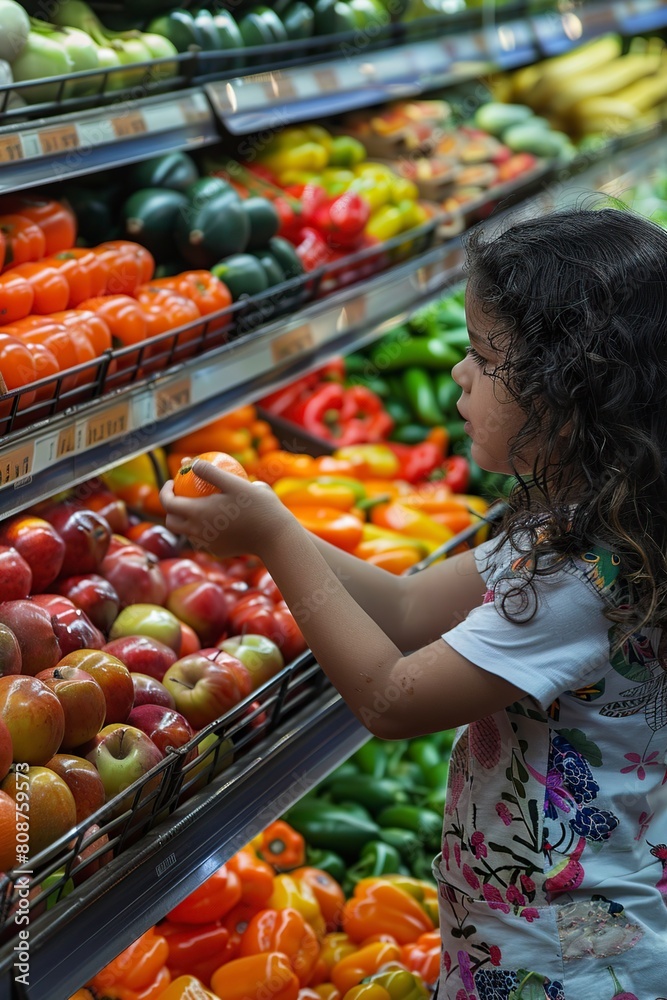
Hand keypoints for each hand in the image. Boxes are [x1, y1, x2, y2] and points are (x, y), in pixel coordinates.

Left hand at [159, 459, 290, 558]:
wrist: (275, 537)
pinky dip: (205, 529)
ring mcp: (208, 544)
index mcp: (197, 514)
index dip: (165, 491)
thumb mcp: (234, 482)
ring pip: (187, 532)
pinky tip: (218, 519)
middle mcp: (198, 532)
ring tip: (201, 504)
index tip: (173, 481)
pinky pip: (204, 539)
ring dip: (187, 519)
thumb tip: (189, 462)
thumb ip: (210, 471)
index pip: (167, 504)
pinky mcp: (219, 551)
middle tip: (182, 494)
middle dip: (171, 508)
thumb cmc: (258, 506)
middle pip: (171, 522)